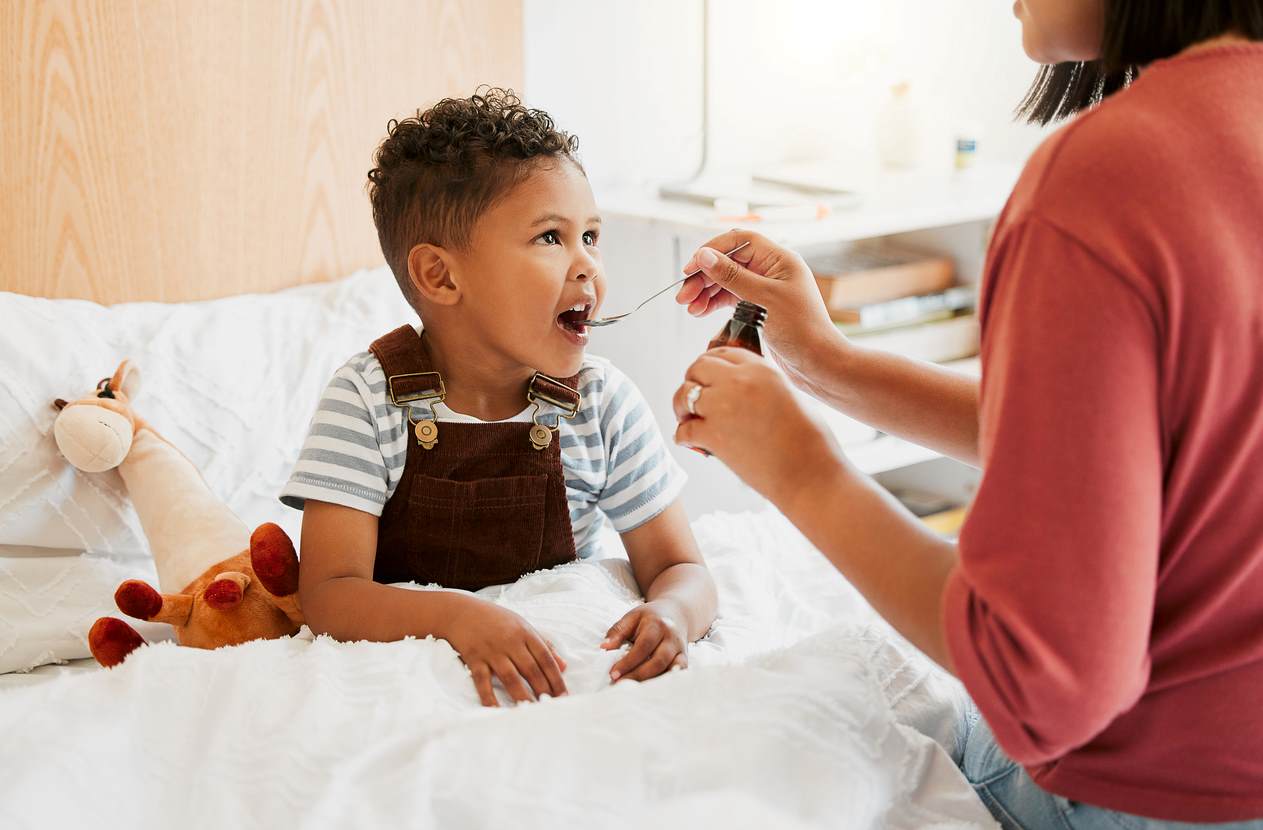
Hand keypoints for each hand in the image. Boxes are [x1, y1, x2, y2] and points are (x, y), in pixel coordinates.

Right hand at [445, 599, 567, 705]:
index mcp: (525, 632)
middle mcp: (510, 641)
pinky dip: (489, 697)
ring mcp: (492, 651)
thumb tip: (563, 666)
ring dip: (522, 696)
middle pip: (531, 669)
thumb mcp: (522, 625)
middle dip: (543, 690)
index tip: (564, 695)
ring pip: (510, 677)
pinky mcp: (474, 658)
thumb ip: (544, 644)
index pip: (546, 658)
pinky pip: (483, 681)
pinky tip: (496, 710)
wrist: (461, 611)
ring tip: (531, 712)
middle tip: (551, 707)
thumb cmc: (495, 619)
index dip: (556, 678)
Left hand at [602, 601, 687, 682]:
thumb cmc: (649, 617)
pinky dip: (665, 683)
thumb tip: (604, 647)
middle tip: (620, 684)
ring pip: (671, 670)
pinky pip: (678, 674)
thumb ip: (618, 631)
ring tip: (634, 690)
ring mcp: (681, 649)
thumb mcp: (632, 617)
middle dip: (638, 675)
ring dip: (652, 682)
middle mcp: (671, 638)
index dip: (628, 662)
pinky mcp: (685, 659)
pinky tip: (650, 690)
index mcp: (657, 625)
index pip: (643, 647)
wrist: (676, 612)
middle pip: (658, 661)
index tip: (613, 674)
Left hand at [673, 347, 846, 508]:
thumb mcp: (789, 396)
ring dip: (681, 407)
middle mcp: (738, 382)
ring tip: (688, 419)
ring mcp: (723, 407)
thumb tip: (740, 389)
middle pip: (697, 368)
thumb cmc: (808, 441)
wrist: (809, 474)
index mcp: (761, 369)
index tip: (707, 378)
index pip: (723, 353)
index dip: (711, 365)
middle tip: (695, 399)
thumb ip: (763, 385)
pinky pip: (683, 430)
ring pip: (684, 395)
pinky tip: (690, 443)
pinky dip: (682, 437)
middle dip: (692, 381)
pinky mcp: (713, 435)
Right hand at [674, 230, 842, 389]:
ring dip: (705, 292)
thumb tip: (705, 256)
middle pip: (729, 262)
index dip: (712, 250)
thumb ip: (733, 277)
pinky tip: (699, 311)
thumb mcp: (765, 299)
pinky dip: (714, 303)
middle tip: (683, 295)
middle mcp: (772, 270)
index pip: (739, 241)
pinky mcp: (759, 307)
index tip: (691, 268)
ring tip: (688, 307)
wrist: (818, 364)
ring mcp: (765, 289)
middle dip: (704, 276)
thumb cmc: (802, 330)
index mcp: (779, 259)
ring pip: (727, 281)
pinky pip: (731, 298)